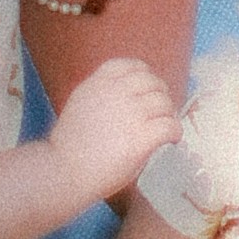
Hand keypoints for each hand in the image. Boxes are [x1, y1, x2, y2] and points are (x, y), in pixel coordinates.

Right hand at [52, 59, 179, 209]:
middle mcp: (117, 91)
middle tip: (162, 112)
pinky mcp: (143, 136)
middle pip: (152, 82)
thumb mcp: (80, 105)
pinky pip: (170, 126)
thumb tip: (126, 96)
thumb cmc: (68, 148)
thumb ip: (101, 95)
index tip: (148, 89)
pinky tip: (172, 141)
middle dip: (160, 95)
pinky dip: (175, 132)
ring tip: (166, 127)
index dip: (145, 76)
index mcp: (98, 82)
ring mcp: (132, 112)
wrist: (63, 172)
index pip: (131, 65)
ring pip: (164, 103)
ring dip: (168, 114)